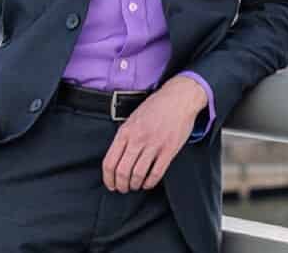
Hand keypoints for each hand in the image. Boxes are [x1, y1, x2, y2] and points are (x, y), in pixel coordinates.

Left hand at [101, 75, 206, 192]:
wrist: (178, 98)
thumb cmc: (155, 107)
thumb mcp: (132, 118)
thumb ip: (124, 137)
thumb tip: (116, 159)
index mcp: (125, 131)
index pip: (109, 162)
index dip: (108, 179)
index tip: (111, 185)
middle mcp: (138, 139)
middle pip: (122, 172)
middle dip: (121, 185)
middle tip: (123, 188)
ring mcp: (154, 145)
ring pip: (138, 175)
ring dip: (135, 185)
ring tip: (135, 185)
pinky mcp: (169, 150)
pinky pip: (156, 173)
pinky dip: (150, 183)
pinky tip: (148, 183)